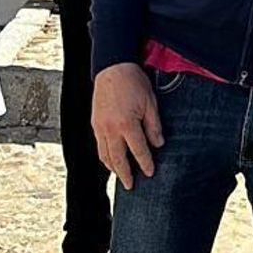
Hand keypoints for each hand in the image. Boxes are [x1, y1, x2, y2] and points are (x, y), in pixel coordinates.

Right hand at [92, 62, 163, 188]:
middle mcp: (110, 129)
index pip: (138, 150)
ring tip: (120, 176)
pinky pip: (99, 146)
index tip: (150, 173)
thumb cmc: (133, 81)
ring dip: (113, 168)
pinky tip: (110, 159)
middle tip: (131, 186)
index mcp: (126, 124)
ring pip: (105, 155)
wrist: (112, 66)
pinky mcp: (94, 123)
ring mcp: (100, 127)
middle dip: (125, 174)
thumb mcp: (150, 102)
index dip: (145, 163)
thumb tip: (158, 144)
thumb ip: (153, 125)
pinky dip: (104, 156)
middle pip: (118, 159)